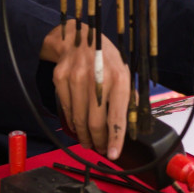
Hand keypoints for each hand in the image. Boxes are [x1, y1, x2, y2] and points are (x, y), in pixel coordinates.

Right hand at [44, 23, 131, 158]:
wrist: (78, 38)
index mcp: (119, 78)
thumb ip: (129, 98)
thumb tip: (132, 126)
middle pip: (95, 123)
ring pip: (79, 120)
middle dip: (99, 141)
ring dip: (84, 136)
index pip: (117, 117)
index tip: (113, 154)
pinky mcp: (61, 79)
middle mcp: (97, 78)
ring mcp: (76, 79)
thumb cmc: (105, 59)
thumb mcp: (124, 73)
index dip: (115, 139)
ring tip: (89, 142)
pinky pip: (67, 110)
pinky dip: (72, 123)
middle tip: (101, 149)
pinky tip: (78, 127)